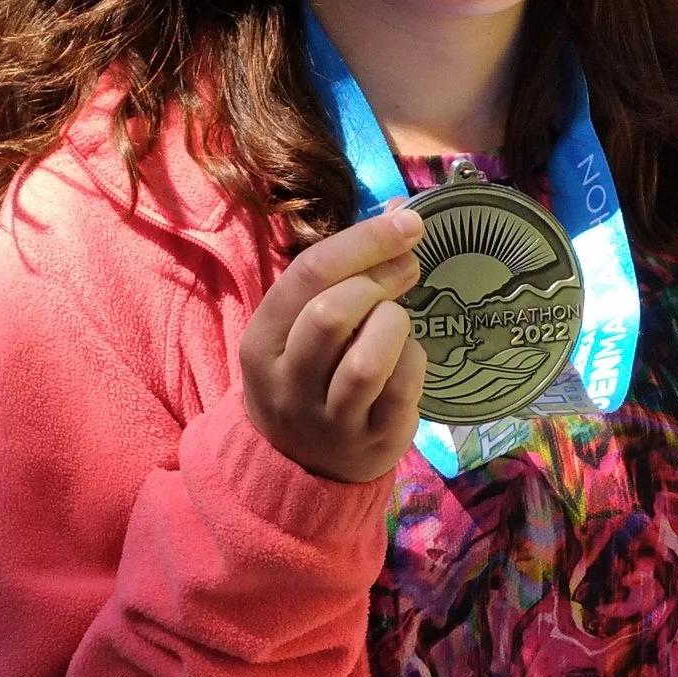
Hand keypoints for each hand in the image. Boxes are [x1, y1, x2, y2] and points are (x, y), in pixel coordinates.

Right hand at [241, 206, 425, 483]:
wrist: (300, 465)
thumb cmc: (308, 374)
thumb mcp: (299, 325)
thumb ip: (342, 271)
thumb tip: (402, 211)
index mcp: (262, 341)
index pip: (308, 275)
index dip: (364, 241)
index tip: (407, 223)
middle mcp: (287, 382)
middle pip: (332, 313)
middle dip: (379, 281)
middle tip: (407, 270)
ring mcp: (328, 418)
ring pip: (367, 360)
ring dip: (394, 325)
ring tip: (398, 321)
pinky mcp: (370, 441)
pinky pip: (402, 390)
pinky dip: (414, 360)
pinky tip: (408, 355)